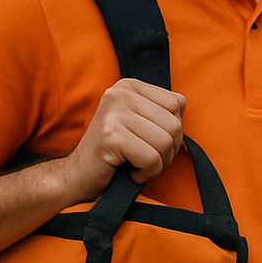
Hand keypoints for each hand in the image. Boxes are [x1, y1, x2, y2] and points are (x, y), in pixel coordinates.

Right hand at [61, 78, 185, 202]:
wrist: (78, 177)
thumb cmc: (116, 154)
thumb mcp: (140, 123)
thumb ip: (162, 112)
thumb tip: (184, 111)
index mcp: (129, 85)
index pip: (178, 104)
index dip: (172, 131)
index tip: (149, 142)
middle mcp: (120, 92)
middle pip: (175, 124)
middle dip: (167, 151)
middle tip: (144, 159)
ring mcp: (114, 113)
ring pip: (166, 142)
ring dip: (157, 164)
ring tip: (136, 164)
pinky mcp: (111, 136)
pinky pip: (151, 159)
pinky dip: (146, 173)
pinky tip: (129, 172)